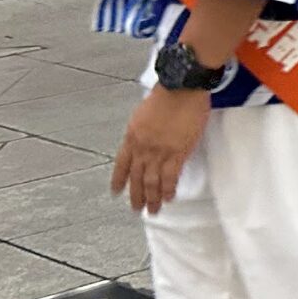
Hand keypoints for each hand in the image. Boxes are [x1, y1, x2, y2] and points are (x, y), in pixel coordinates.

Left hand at [112, 84, 209, 214]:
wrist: (181, 88)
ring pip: (152, 182)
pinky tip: (168, 198)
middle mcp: (142, 148)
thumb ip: (142, 130)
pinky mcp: (177, 152)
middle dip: (136, 196)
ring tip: (153, 210)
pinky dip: (168, 189)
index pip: (121, 165)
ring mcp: (159, 152)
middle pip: (136, 178)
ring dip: (152, 198)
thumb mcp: (143, 113)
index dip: (118, 180)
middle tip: (137, 208)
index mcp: (131, 137)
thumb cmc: (166, 94)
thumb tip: (145, 139)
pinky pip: (170, 176)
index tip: (116, 192)